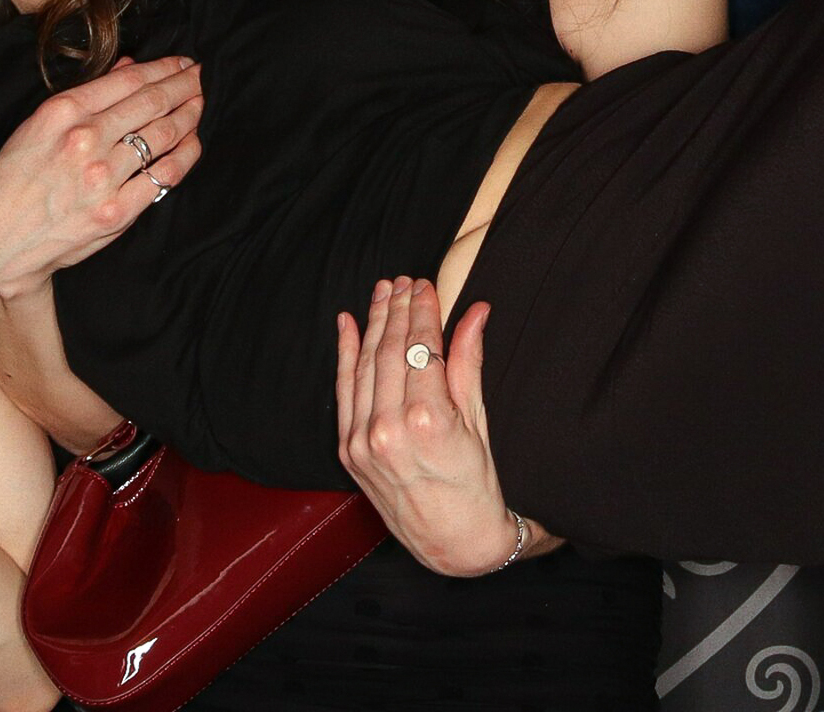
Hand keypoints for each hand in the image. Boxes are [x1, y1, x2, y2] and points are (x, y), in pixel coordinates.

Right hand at [0, 55, 201, 296]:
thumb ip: (83, 98)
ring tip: (200, 103)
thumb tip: (128, 68)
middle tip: (202, 76)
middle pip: (152, 103)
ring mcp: (104, 177)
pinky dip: (186, 155)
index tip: (182, 63)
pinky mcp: (118, 211)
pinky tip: (193, 142)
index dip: (164, 68)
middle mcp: (86, 139)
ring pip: (164, 135)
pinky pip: (165, 175)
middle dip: (185, 85)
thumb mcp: (34, 127)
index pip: (128, 80)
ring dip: (189, 115)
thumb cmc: (9, 183)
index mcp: (61, 112)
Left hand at [335, 279, 530, 576]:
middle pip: (391, 352)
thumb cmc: (477, 483)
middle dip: (397, 310)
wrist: (454, 542)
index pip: (422, 348)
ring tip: (383, 292)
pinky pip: (344, 392)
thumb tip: (477, 311)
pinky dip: (344, 355)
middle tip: (404, 280)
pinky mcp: (348, 452)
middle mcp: (388, 429)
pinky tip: (348, 324)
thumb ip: (468, 362)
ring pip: (365, 366)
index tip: (425, 284)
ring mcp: (362, 442)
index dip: (422, 311)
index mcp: (427, 421)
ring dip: (373, 324)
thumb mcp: (479, 421)